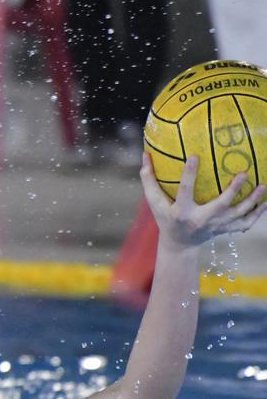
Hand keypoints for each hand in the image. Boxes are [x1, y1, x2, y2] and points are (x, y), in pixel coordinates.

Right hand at [140, 153, 266, 247]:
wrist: (180, 244)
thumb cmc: (166, 217)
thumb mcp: (154, 202)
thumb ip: (149, 179)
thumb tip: (145, 154)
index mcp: (181, 212)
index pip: (185, 191)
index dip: (189, 174)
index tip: (195, 156)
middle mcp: (200, 220)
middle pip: (220, 206)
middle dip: (232, 191)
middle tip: (244, 173)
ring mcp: (215, 227)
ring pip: (238, 215)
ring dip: (252, 201)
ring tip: (263, 186)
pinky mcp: (226, 230)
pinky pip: (246, 223)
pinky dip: (258, 214)